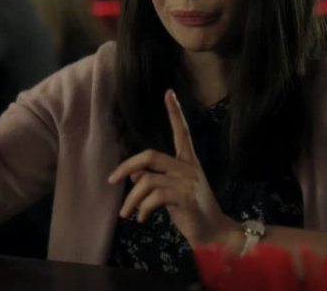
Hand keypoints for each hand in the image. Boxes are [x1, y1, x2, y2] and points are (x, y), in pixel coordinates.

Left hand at [108, 89, 240, 247]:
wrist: (214, 233)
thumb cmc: (192, 212)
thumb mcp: (172, 193)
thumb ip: (155, 180)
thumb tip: (134, 175)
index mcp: (188, 162)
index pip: (182, 132)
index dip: (175, 112)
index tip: (168, 92)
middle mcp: (189, 167)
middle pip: (150, 156)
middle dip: (126, 166)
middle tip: (111, 180)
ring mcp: (188, 181)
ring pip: (147, 181)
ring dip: (131, 200)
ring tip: (127, 213)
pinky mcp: (186, 197)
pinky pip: (154, 197)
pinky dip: (142, 208)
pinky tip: (142, 218)